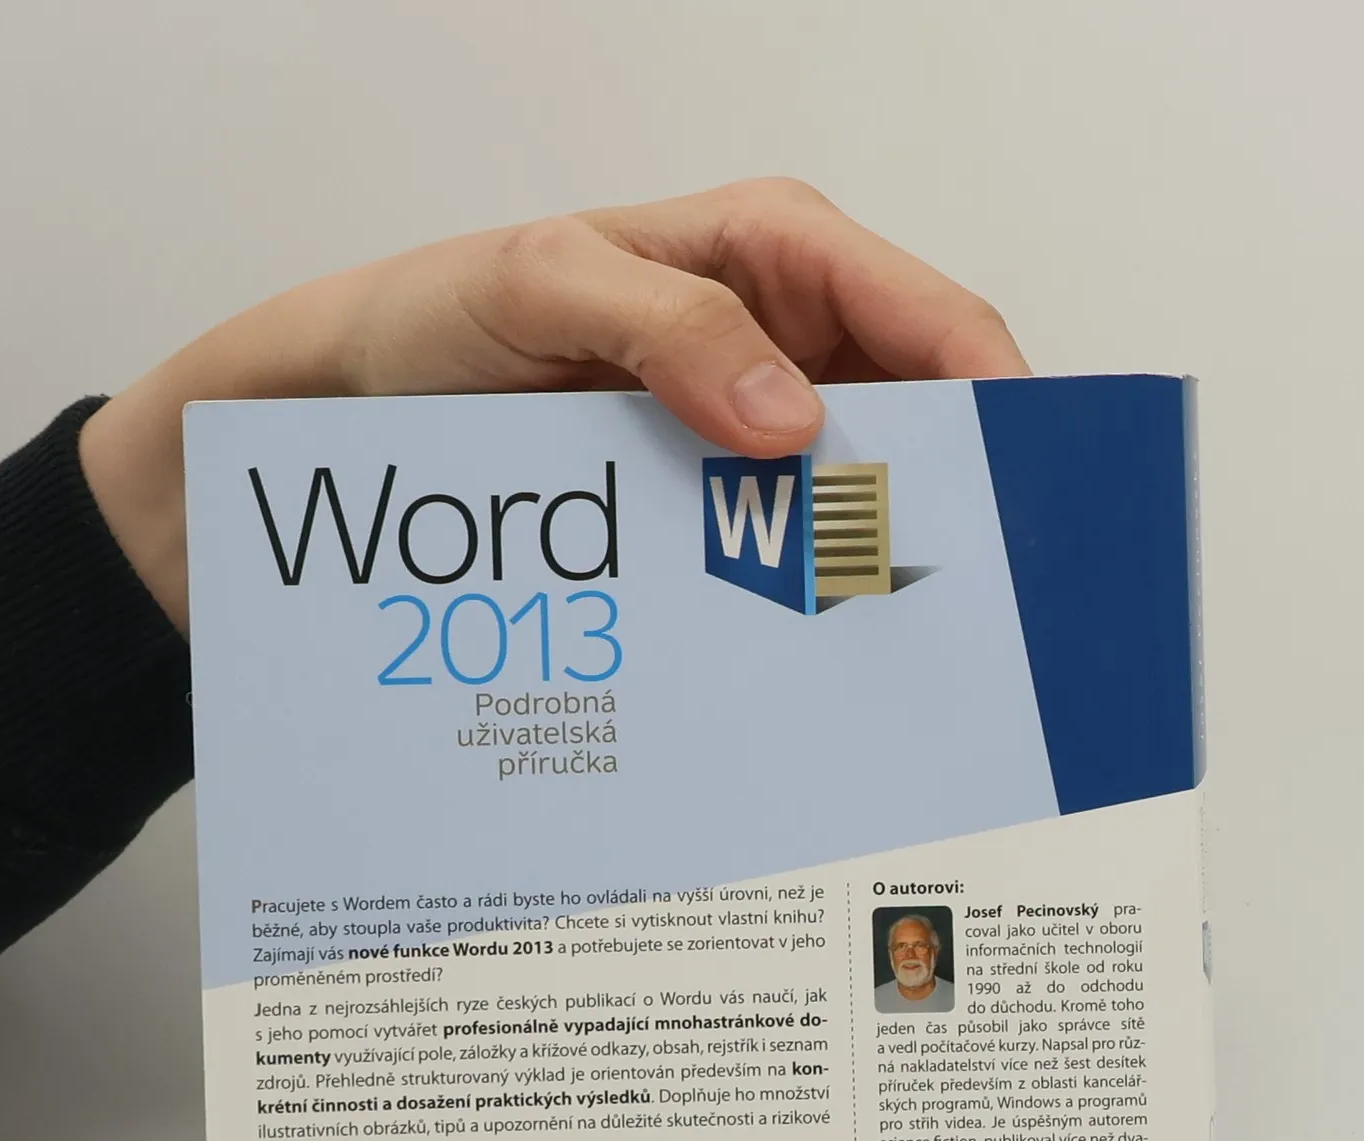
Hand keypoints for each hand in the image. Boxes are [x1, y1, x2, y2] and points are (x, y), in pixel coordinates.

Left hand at [81, 178, 1027, 628]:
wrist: (338, 417)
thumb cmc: (433, 315)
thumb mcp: (539, 284)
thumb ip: (670, 325)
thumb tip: (795, 419)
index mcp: (773, 253)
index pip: (930, 317)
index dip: (997, 403)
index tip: (1025, 498)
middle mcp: (778, 345)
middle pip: (911, 428)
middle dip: (952, 507)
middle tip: (980, 605)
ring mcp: (740, 442)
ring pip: (847, 509)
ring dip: (871, 575)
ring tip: (901, 659)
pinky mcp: (695, 519)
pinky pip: (771, 562)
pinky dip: (793, 609)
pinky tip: (800, 664)